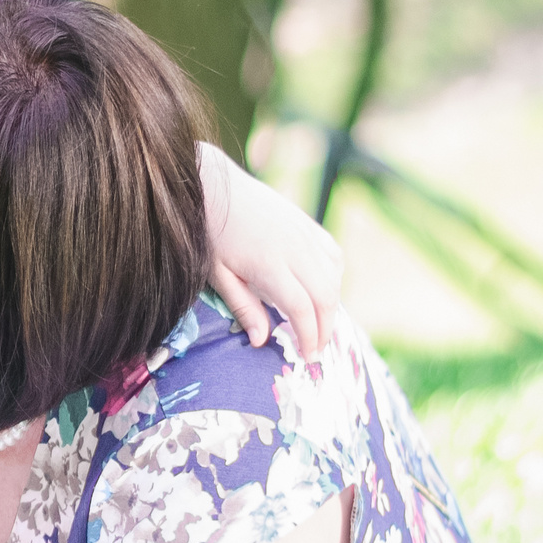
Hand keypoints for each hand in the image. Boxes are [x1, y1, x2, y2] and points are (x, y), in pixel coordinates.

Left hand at [199, 145, 343, 353]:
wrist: (213, 185)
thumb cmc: (208, 234)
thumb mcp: (216, 275)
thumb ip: (242, 306)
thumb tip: (262, 341)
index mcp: (269, 265)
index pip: (301, 309)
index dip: (309, 336)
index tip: (308, 357)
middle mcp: (294, 249)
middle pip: (326, 297)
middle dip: (326, 328)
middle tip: (316, 349)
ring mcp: (304, 233)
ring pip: (334, 276)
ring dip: (332, 304)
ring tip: (318, 325)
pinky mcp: (307, 223)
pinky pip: (333, 255)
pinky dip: (334, 277)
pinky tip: (322, 290)